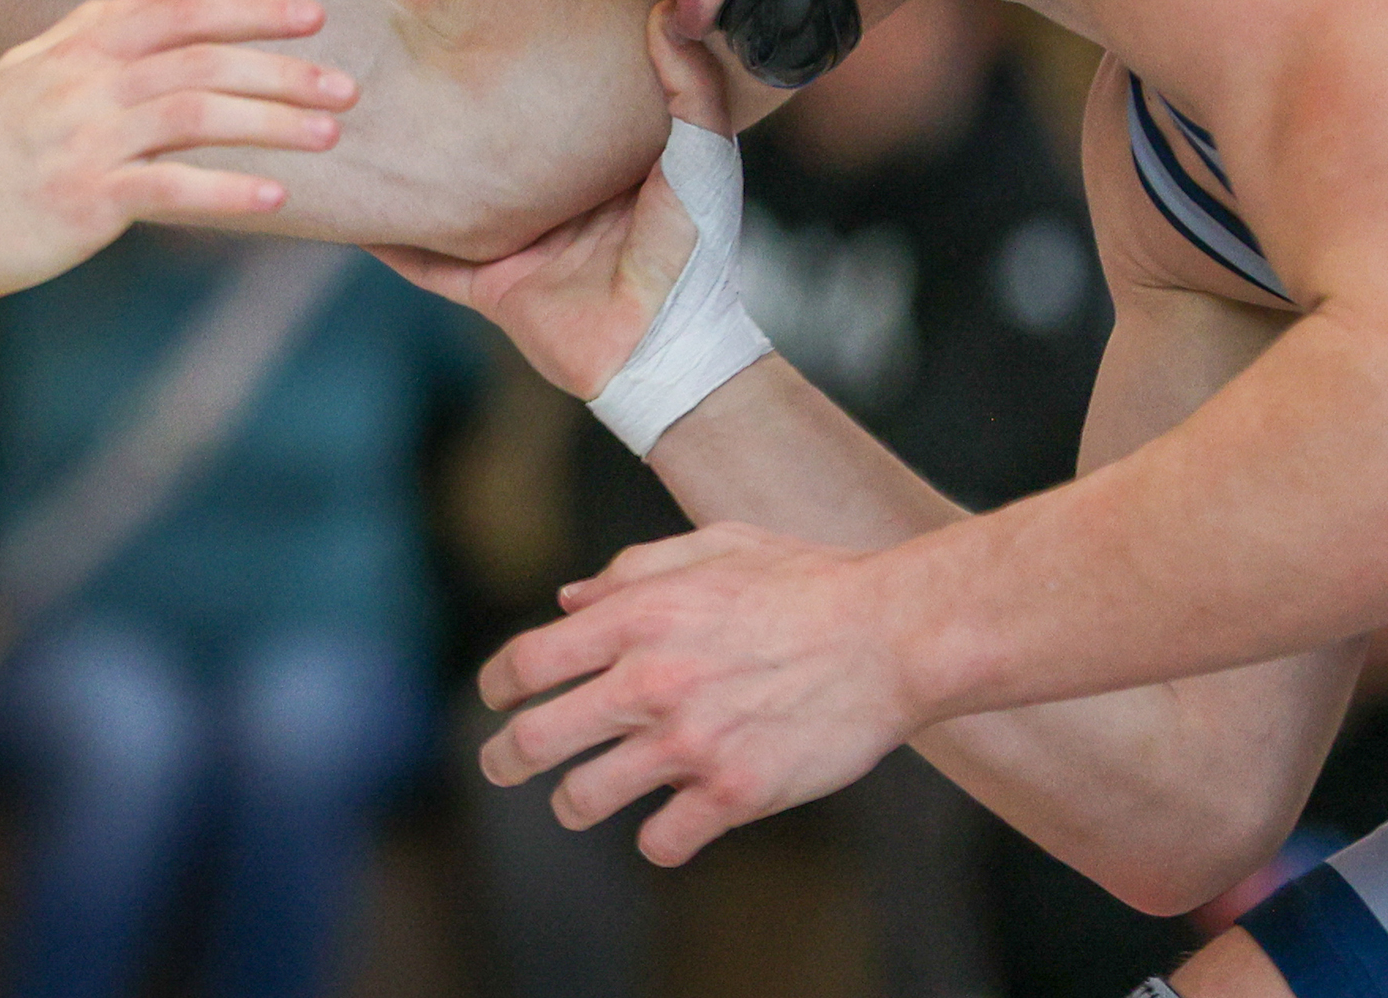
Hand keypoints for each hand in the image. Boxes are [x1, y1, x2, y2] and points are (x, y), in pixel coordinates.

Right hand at [0, 0, 353, 301]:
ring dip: (270, 123)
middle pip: (202, 61)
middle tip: (348, 87)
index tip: (312, 17)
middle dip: (283, 71)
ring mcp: (85, 139)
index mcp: (77, 47)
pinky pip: (171, 187)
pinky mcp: (84, 198)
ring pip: (196, 114)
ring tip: (329, 136)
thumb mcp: (28, 71)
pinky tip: (274, 197)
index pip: (180, 12)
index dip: (250, 11)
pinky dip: (227, 189)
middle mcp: (85, 83)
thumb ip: (94, 28)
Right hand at [377, 6, 722, 396]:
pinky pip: (424, 259)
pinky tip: (351, 203)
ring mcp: (515, 246)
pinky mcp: (488, 287)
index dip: (520, 73)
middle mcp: (549, 205)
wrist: (666, 348)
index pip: (548, 110)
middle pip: (488, 153)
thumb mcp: (702, 154)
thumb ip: (691, 88)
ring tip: (362, 124)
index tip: (488, 25)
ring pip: (449, 200)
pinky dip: (387, 234)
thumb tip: (662, 16)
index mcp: (595, 169)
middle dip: (454, 116)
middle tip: (410, 62)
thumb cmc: (691, 251)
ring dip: (413, 169)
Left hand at [477, 520, 920, 864]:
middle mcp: (650, 681)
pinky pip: (662, 840)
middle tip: (501, 767)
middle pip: (533, 739)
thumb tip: (567, 600)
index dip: (495, 687)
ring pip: (583, 799)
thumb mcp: (712, 547)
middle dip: (504, 759)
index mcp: (637, 616)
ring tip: (579, 801)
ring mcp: (690, 743)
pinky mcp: (734, 793)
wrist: (892, 635)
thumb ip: (629, 570)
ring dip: (573, 803)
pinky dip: (658, 838)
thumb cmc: (805, 583)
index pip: (525, 662)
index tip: (494, 700)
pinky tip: (668, 825)